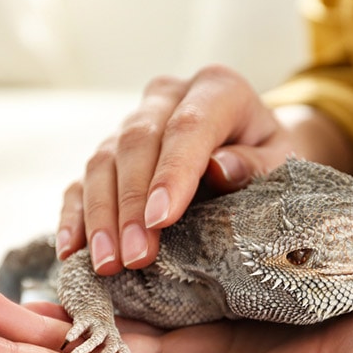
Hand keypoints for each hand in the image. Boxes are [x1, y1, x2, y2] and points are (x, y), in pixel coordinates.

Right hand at [56, 65, 297, 273]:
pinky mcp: (110, 153)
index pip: (187, 127)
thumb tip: (220, 169)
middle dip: (131, 204)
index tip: (160, 219)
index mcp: (215, 88)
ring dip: (101, 216)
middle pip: (136, 143)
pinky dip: (74, 215)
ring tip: (107, 264)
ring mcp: (132, 122)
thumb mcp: (281, 160)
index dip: (171, 173)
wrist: (252, 144)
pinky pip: (81, 181)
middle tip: (135, 256)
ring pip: (102, 161)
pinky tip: (72, 250)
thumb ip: (257, 164)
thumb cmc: (268, 157)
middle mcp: (166, 98)